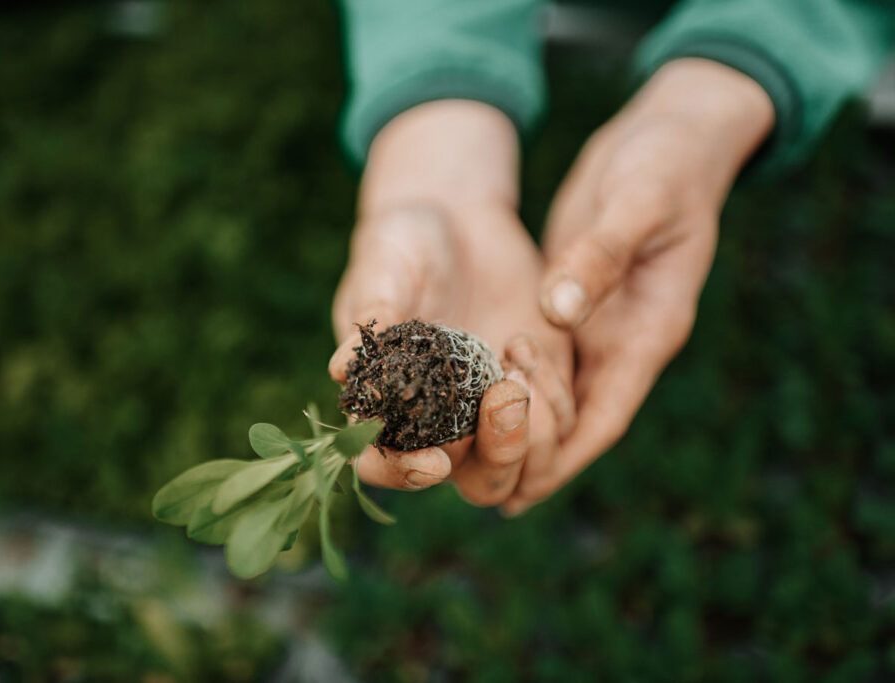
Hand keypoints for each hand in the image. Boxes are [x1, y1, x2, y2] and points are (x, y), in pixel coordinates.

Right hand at [328, 100, 574, 506]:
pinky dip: (555, 396)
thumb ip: (373, 316)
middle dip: (498, 454)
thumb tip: (341, 368)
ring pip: (527, 467)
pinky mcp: (538, 387)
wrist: (456, 219)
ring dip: (535, 432)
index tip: (433, 462)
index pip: (384, 465)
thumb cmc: (402, 244)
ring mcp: (494, 411)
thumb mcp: (383, 269)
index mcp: (388, 407)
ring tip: (519, 360)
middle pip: (476, 481)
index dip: (404, 476)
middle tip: (505, 395)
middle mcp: (444, 424)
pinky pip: (563, 423)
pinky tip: (525, 342)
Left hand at [503, 59, 773, 515]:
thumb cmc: (666, 166)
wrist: (667, 139)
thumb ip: (601, 256)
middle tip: (475, 480)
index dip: (565, 455)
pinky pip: (540, 359)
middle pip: (576, 421)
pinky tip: (463, 395)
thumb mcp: (637, 204)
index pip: (607, 413)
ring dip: (514, 424)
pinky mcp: (572, 305)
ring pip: (556, 397)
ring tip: (459, 455)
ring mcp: (598, 326)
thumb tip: (556, 310)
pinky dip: (507, 381)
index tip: (522, 493)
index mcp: (649, 329)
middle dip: (531, 453)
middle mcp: (622, 341)